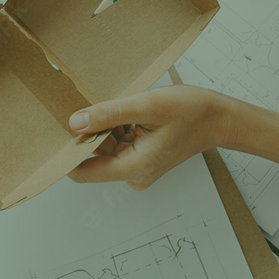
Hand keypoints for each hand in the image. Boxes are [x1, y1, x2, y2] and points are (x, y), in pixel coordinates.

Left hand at [67, 85, 278, 186]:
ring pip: (105, 147)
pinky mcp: (143, 156)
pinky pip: (118, 142)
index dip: (67, 154)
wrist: (221, 117)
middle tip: (86, 106)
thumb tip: (75, 123)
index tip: (57, 132)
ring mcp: (138, 165)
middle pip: (93, 157)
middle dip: (87, 134)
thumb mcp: (146, 106)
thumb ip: (108, 115)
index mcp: (133, 167)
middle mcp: (134, 173)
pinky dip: (116, 127)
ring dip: (104, 127)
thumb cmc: (191, 111)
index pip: (83, 172)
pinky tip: (127, 110)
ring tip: (118, 106)